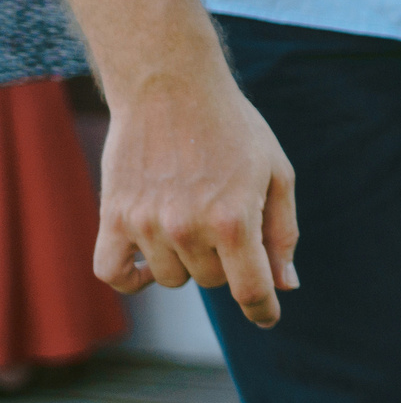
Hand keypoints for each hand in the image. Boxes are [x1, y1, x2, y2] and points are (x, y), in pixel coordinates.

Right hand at [93, 70, 298, 328]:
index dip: (263, 310)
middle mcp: (189, 227)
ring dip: (186, 259)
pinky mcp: (112, 215)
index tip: (268, 317)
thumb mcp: (276, 173)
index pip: (250, 290)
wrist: (171, 86)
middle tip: (226, 217)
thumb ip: (282, 233)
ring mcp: (146, 223)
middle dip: (228, 261)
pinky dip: (131, 277)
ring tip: (191, 215)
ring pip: (172, 278)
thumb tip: (286, 285)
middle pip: (213, 281)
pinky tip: (147, 263)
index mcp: (235, 220)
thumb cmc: (234, 128)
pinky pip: (113, 273)